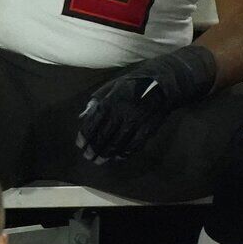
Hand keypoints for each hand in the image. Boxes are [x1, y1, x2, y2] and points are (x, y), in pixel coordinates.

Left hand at [76, 46, 215, 163]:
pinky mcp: (148, 129)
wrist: (162, 84)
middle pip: (104, 136)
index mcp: (110, 101)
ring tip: (100, 160)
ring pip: (118, 144)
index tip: (80, 145)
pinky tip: (118, 156)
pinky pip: (134, 145)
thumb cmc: (132, 83)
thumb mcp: (111, 86)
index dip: (85, 136)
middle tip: (89, 157)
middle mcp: (121, 113)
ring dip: (107, 154)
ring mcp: (135, 123)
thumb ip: (97, 100)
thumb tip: (83, 116)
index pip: (93, 123)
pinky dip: (125, 153)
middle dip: (94, 149)